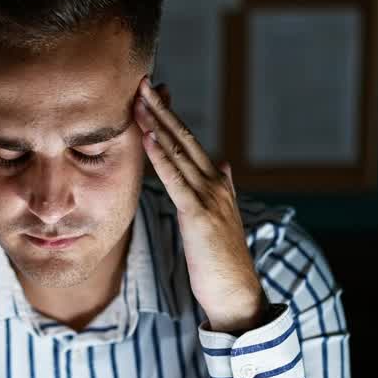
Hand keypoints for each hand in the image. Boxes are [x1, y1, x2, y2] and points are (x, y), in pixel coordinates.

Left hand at [133, 76, 267, 332]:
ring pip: (180, 152)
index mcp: (217, 184)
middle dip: (162, 109)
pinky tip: (148, 137)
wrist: (237, 296)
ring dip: (158, 124)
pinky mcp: (199, 216)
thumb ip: (221, 191)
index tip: (153, 95)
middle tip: (142, 82)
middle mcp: (215, 184)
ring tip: (139, 100)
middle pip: (185, 138)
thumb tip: (223, 165)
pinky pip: (176, 180)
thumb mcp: (220, 220)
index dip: (171, 117)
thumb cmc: (223, 263)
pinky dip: (161, 157)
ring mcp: (209, 198)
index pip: (191, 143)